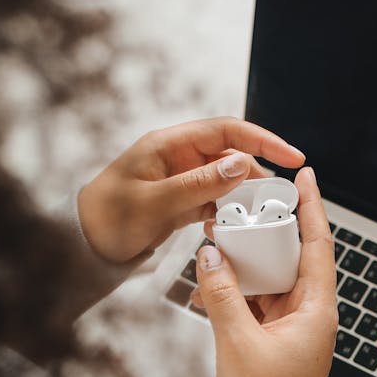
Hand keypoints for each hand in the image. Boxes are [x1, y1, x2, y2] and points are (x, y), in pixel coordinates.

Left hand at [77, 116, 304, 263]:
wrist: (83, 244)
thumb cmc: (108, 218)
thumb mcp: (154, 202)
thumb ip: (198, 184)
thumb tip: (242, 164)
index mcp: (170, 145)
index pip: (227, 132)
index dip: (263, 141)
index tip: (292, 156)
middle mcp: (179, 158)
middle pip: (232, 156)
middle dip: (258, 175)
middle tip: (280, 198)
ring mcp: (182, 180)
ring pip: (227, 182)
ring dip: (244, 199)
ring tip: (258, 218)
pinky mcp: (182, 202)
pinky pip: (215, 202)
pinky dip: (227, 214)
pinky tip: (231, 230)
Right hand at [194, 167, 336, 376]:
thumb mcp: (237, 344)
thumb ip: (221, 296)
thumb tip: (209, 255)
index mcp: (317, 310)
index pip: (318, 246)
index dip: (312, 208)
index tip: (305, 175)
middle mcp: (311, 315)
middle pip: (294, 257)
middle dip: (270, 230)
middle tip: (245, 206)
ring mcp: (294, 328)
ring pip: (273, 280)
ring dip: (250, 262)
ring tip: (223, 239)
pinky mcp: (276, 342)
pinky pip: (259, 303)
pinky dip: (240, 291)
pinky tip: (215, 284)